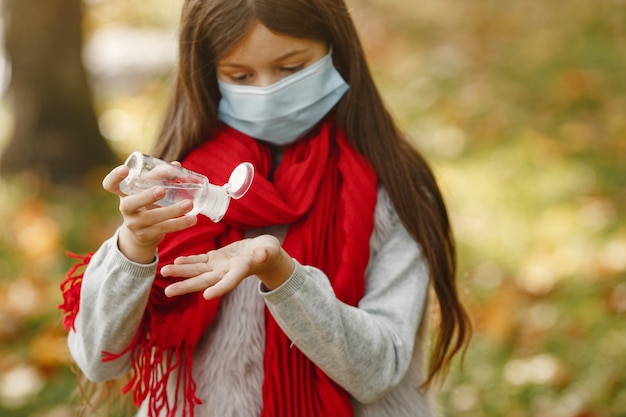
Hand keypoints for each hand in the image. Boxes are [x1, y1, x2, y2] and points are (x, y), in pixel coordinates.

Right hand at [102, 164, 197, 263]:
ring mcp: (134, 224)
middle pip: (129, 204)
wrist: (142, 234)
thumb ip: (159, 177)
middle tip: (162, 190)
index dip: (114, 177)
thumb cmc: (147, 204)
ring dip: (172, 210)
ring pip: (152, 218)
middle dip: (146, 196)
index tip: (125, 169)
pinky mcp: (146, 235)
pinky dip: (179, 223)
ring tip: (189, 204)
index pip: (110, 185)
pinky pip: (164, 229)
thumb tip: (177, 165)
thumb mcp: (148, 190)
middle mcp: (126, 209)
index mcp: (123, 194)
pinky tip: (192, 219)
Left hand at [162, 235, 295, 299]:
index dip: (219, 289)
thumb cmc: (268, 252)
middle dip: (186, 286)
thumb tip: (262, 255)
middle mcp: (226, 272)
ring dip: (181, 272)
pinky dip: (188, 261)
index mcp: (240, 271)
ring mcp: (219, 266)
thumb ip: (265, 253)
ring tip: (164, 271)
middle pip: (204, 281)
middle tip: (168, 292)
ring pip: (197, 271)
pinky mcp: (216, 258)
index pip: (229, 282)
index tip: (207, 296)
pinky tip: (176, 260)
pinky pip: (200, 260)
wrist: (263, 252)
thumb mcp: (269, 251)